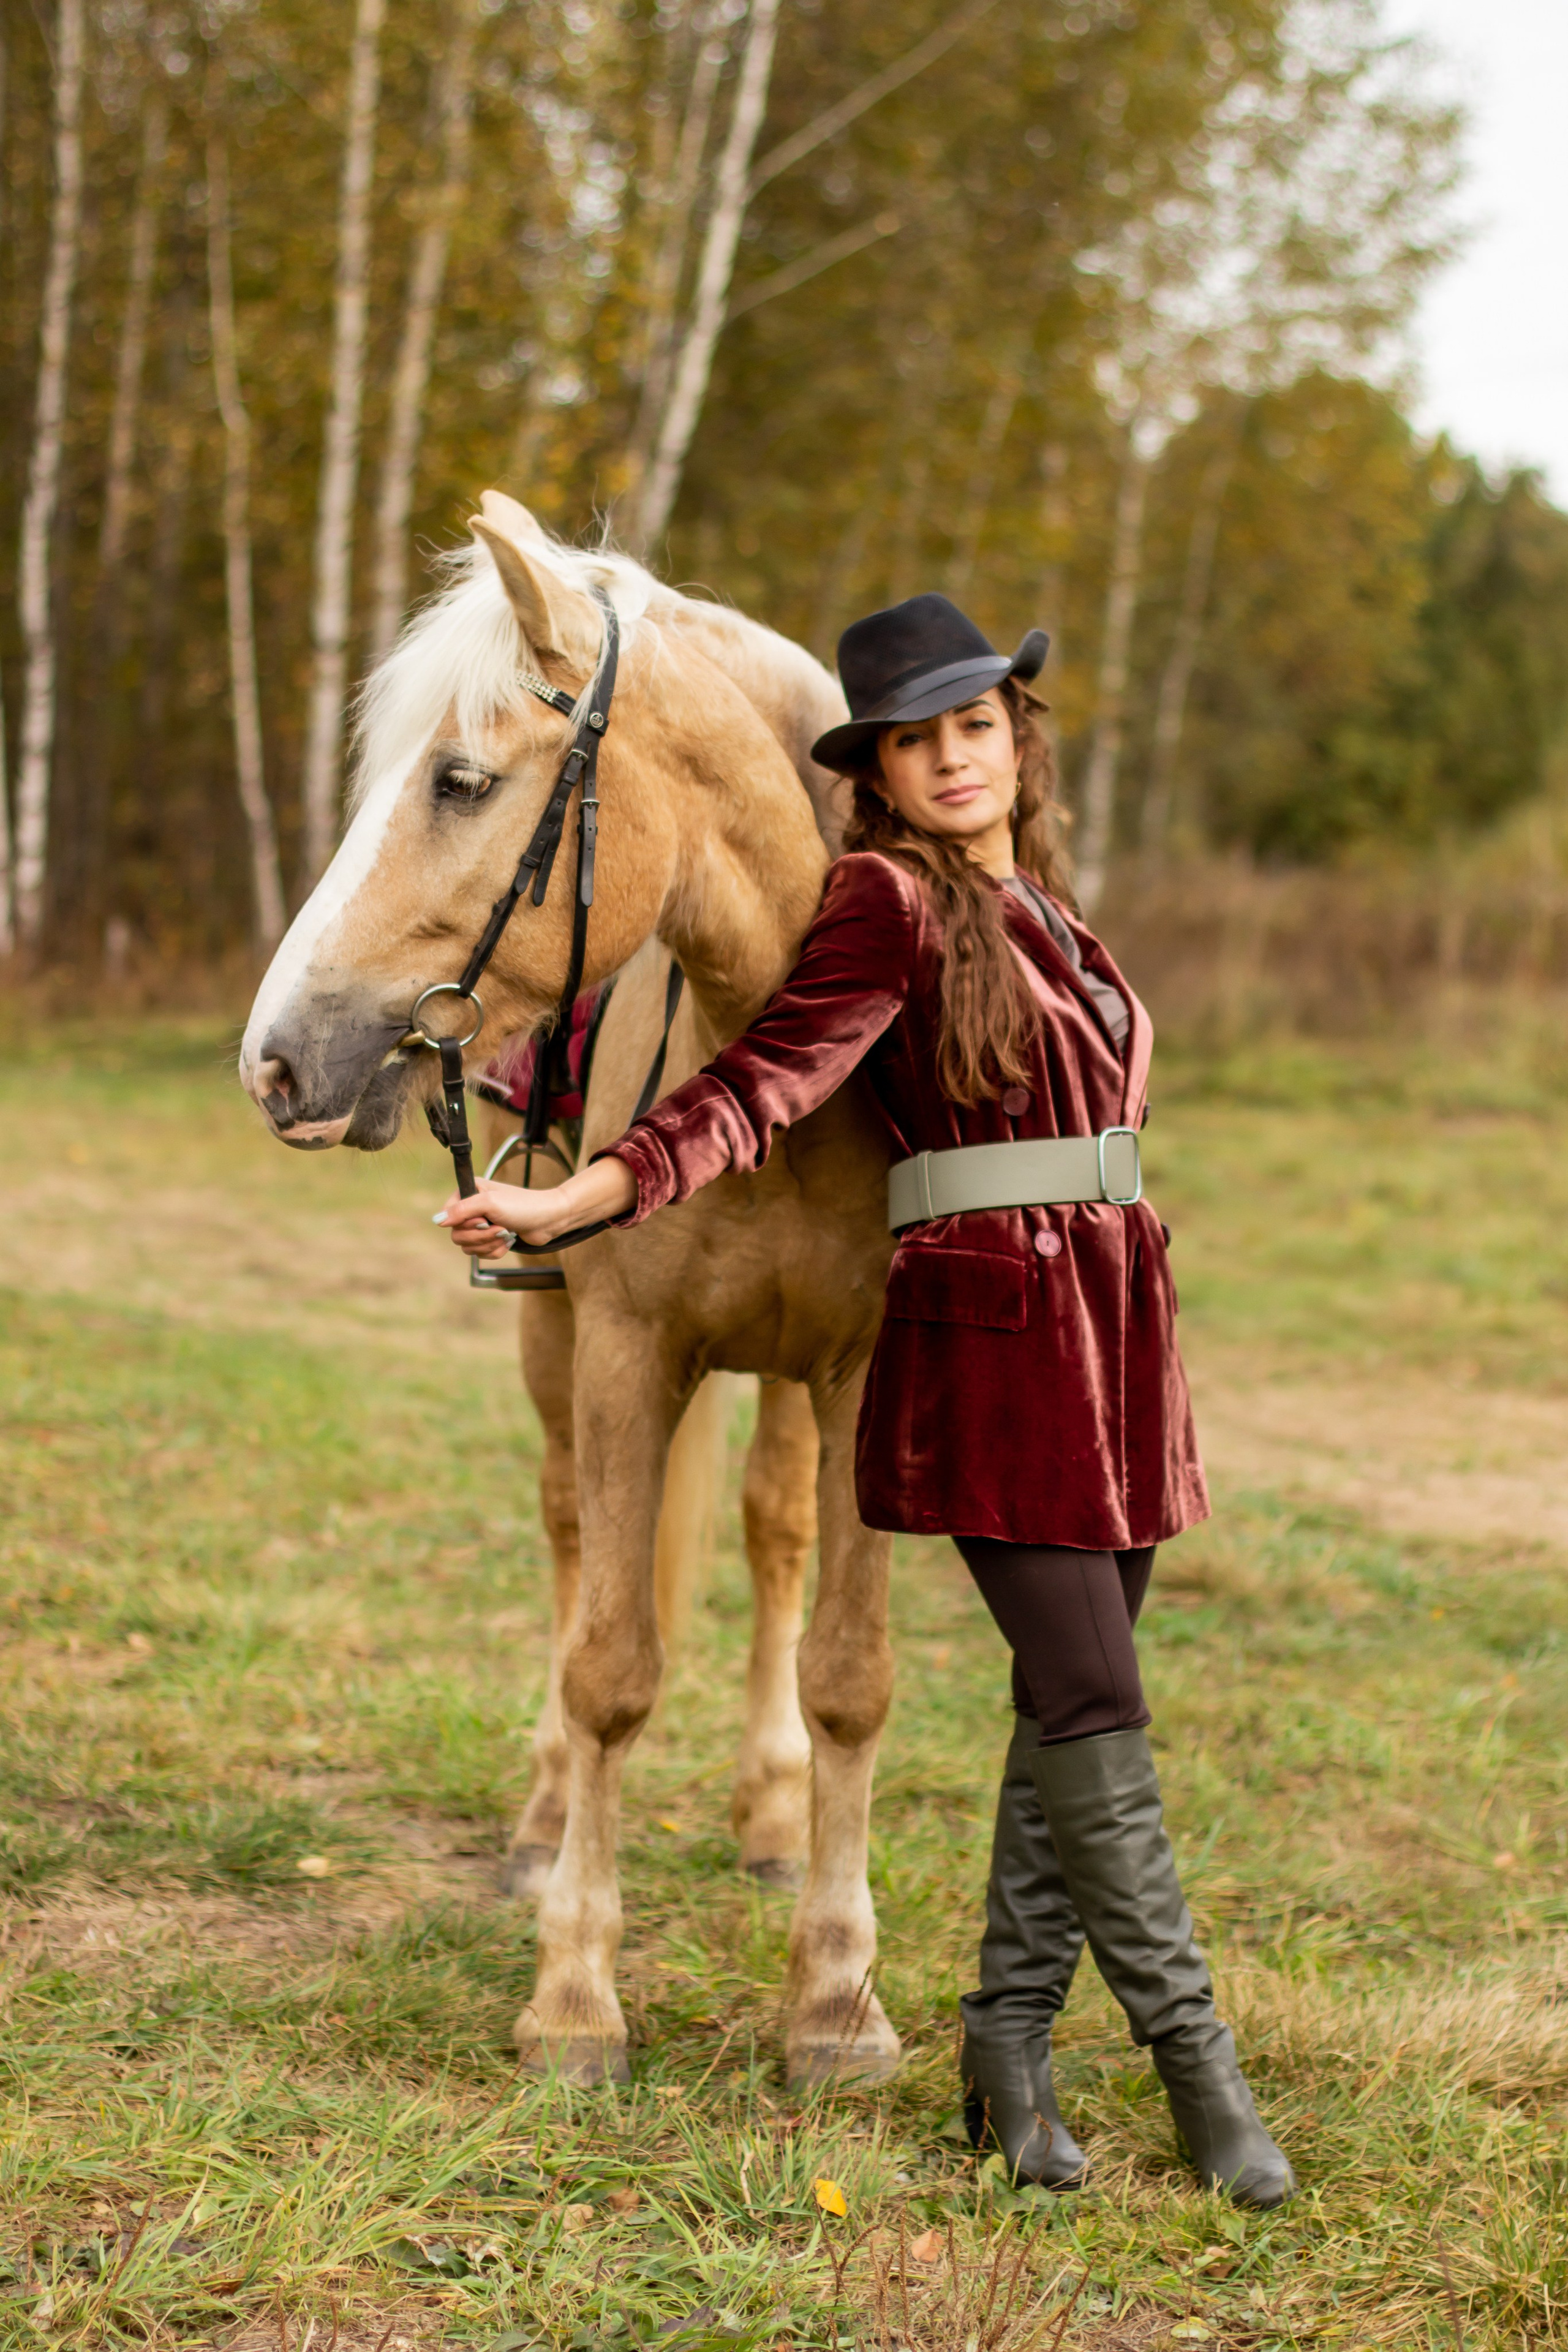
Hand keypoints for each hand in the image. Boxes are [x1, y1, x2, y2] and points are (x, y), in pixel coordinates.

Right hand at [434, 1156, 638, 1257]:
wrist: (550, 1220)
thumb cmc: (523, 1206)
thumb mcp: (490, 1203)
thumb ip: (461, 1210)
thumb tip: (437, 1220)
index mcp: (469, 1192)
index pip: (447, 1216)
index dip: (464, 1224)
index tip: (484, 1220)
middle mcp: (472, 1207)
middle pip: (457, 1235)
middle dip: (480, 1237)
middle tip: (499, 1229)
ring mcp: (482, 1224)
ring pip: (469, 1247)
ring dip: (489, 1245)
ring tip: (506, 1234)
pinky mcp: (492, 1238)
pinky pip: (481, 1254)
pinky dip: (495, 1251)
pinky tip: (508, 1241)